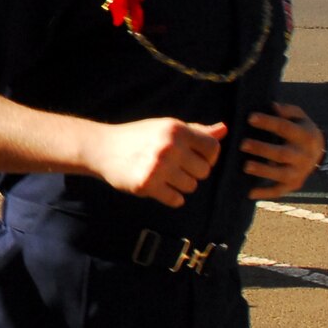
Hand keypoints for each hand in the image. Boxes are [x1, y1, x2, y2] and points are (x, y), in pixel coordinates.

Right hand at [94, 117, 227, 206]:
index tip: (196, 158)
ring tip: (166, 175)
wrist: (103, 148)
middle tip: (177, 168)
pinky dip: (171, 197)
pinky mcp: (146, 185)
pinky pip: (175, 200)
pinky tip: (160, 187)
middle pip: (204, 171)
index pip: (213, 149)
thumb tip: (224, 130)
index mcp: (176, 130)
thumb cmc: (139, 136)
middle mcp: (169, 147)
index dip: (209, 157)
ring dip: (181, 185)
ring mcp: (158, 168)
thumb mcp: (166, 127)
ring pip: (191, 187)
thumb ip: (196, 131)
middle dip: (194, 172)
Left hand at [242, 102, 324, 198]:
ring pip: (281, 174)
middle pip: (282, 153)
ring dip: (263, 171)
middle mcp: (303, 155)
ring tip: (246, 166)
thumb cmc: (301, 130)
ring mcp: (299, 172)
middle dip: (262, 149)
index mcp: (305, 135)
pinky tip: (250, 193)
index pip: (285, 127)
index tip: (250, 118)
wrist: (318, 153)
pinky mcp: (294, 185)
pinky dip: (265, 193)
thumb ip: (288, 111)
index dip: (268, 122)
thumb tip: (272, 106)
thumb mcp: (300, 117)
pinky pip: (279, 191)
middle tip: (243, 144)